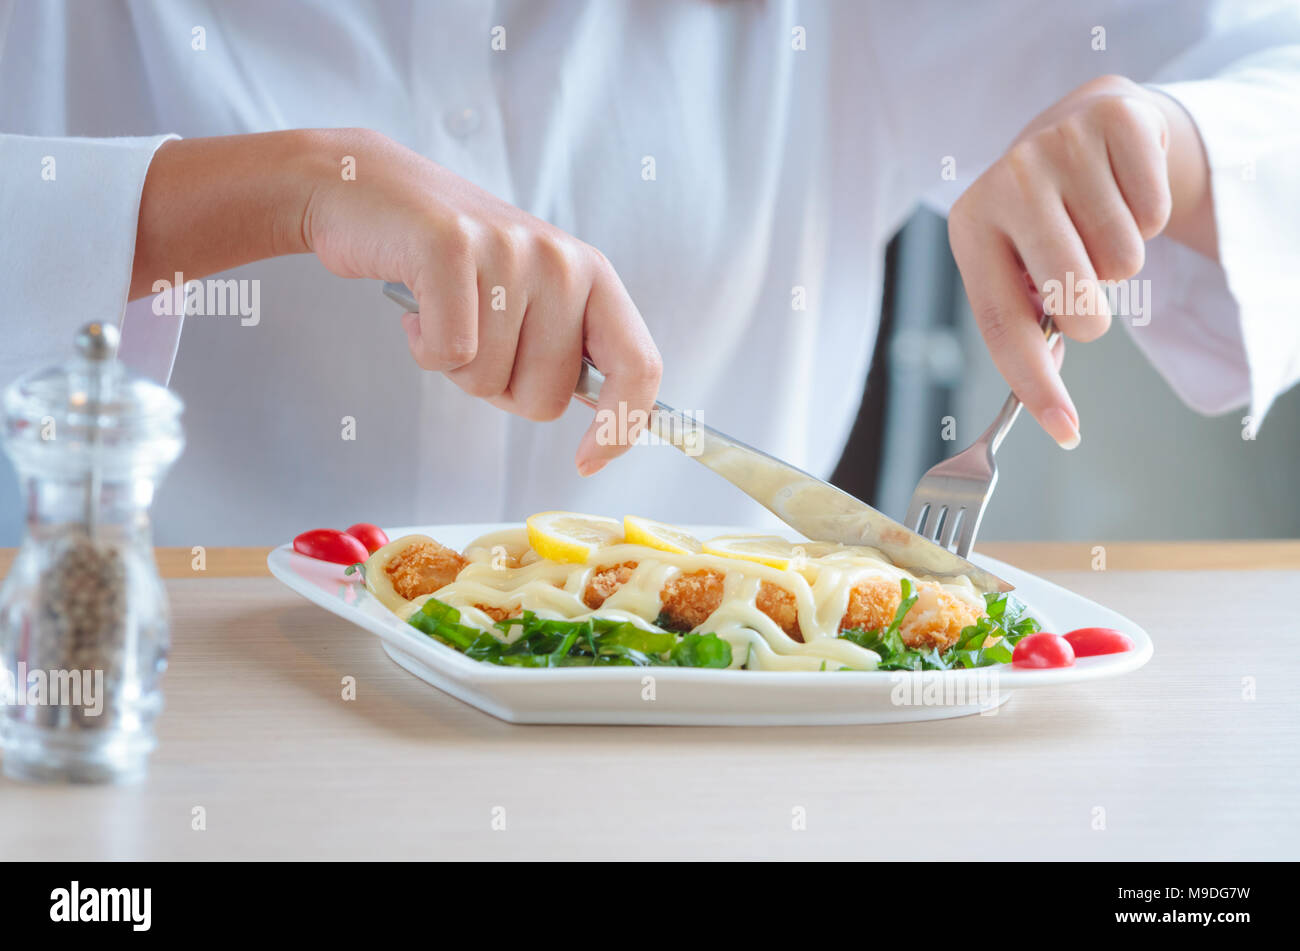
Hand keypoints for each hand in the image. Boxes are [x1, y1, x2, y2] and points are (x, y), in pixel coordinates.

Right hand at [299, 129, 660, 474]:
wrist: (369, 190)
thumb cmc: (454, 263)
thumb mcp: (528, 296)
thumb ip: (566, 349)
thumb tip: (608, 430)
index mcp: (592, 276)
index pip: (638, 365)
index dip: (619, 427)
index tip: (587, 461)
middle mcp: (562, 261)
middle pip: (546, 397)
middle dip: (501, 390)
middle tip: (475, 339)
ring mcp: (509, 251)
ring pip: (488, 381)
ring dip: (454, 366)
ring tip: (442, 313)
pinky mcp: (450, 248)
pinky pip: (449, 354)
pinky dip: (423, 349)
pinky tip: (416, 312)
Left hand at [947, 75, 1213, 447]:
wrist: (1079, 126)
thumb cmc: (1043, 216)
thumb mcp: (1015, 264)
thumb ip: (1023, 323)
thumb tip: (1050, 398)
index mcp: (969, 226)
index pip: (1002, 323)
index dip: (1034, 383)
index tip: (1065, 430)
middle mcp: (1006, 182)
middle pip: (1073, 299)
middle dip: (1091, 316)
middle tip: (1085, 291)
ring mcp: (1058, 146)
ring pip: (1123, 260)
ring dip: (1120, 259)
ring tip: (1097, 226)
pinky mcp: (1114, 121)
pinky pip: (1154, 214)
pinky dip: (1148, 216)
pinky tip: (1120, 192)